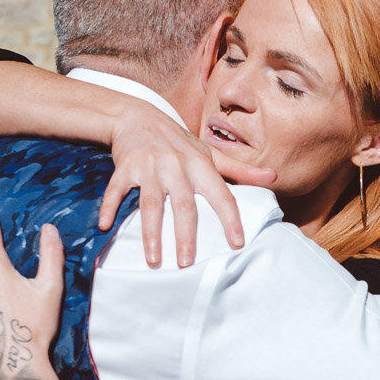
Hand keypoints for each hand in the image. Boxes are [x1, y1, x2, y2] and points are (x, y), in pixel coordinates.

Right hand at [98, 99, 277, 268]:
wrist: (138, 115)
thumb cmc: (179, 141)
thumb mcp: (210, 153)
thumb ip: (240, 171)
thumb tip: (273, 178)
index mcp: (201, 165)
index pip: (221, 195)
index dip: (231, 219)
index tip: (238, 243)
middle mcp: (177, 165)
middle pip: (184, 206)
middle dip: (186, 236)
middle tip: (187, 263)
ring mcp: (150, 166)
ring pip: (151, 204)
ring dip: (151, 234)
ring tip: (153, 260)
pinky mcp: (125, 166)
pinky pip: (117, 190)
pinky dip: (110, 207)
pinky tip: (105, 226)